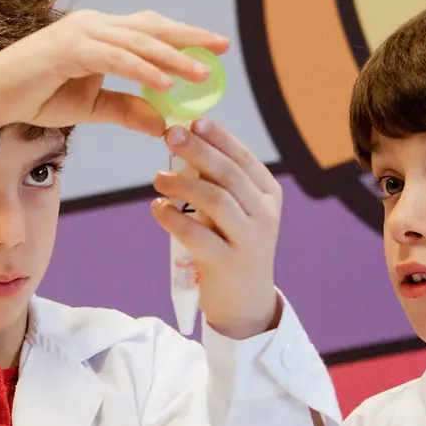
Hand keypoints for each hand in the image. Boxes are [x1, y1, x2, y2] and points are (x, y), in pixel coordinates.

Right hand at [0, 9, 226, 143]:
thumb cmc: (37, 98)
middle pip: (151, 27)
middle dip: (189, 38)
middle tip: (222, 47)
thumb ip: (129, 110)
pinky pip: (113, 57)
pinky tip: (164, 83)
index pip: (150, 30)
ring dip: (171, 57)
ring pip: (137, 42)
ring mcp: (81, 32)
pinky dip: (140, 69)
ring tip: (201, 73)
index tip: (215, 48)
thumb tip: (166, 124)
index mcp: (101, 34)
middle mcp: (94, 25)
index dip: (183, 37)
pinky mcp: (68, 48)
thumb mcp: (93, 107)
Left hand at [150, 118, 283, 339]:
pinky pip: (197, 235)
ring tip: (157, 179)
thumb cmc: (234, 248)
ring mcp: (249, 241)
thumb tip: (186, 144)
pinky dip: (173, 218)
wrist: (246, 304)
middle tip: (170, 135)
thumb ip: (220, 184)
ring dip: (183, 184)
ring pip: (216, 200)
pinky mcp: (227, 264)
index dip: (219, 138)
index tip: (193, 121)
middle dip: (199, 151)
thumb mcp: (237, 213)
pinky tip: (157, 208)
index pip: (244, 158)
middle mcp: (264, 215)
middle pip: (229, 175)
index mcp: (269, 196)